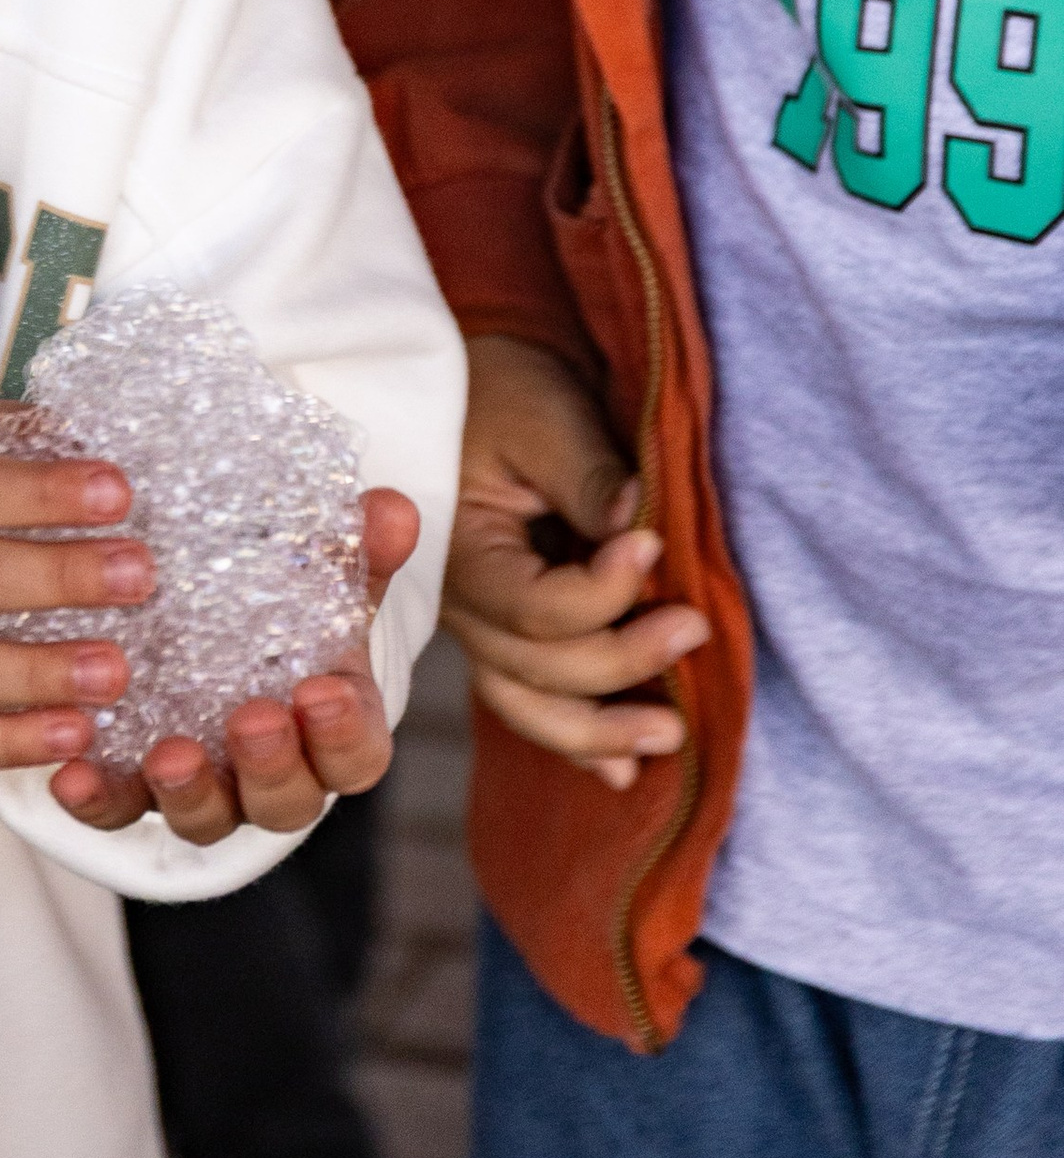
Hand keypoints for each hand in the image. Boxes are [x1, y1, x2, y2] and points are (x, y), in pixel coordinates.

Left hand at [50, 488, 420, 846]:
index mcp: (330, 728)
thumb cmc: (283, 607)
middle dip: (272, 766)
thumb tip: (391, 509)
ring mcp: (205, 790)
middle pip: (286, 802)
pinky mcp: (134, 788)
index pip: (355, 754)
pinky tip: (71, 772)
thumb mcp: (320, 573)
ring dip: (189, 794)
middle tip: (252, 719)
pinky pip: (117, 810)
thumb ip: (355, 548)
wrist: (211, 623)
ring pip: (206, 818)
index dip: (343, 734)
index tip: (323, 691)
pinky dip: (98, 798)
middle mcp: (272, 775)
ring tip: (167, 756)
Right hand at [442, 334, 707, 792]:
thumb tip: (638, 525)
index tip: (655, 545)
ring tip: (671, 735)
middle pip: (543, 667)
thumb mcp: (545, 417)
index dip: (604, 592)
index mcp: (461, 550)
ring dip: (601, 731)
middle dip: (624, 661)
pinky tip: (625, 771)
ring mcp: (482, 627)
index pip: (536, 607)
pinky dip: (578, 742)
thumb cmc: (503, 391)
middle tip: (697, 628)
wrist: (469, 386)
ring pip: (533, 707)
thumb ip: (587, 476)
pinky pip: (534, 704)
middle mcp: (463, 605)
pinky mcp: (508, 633)